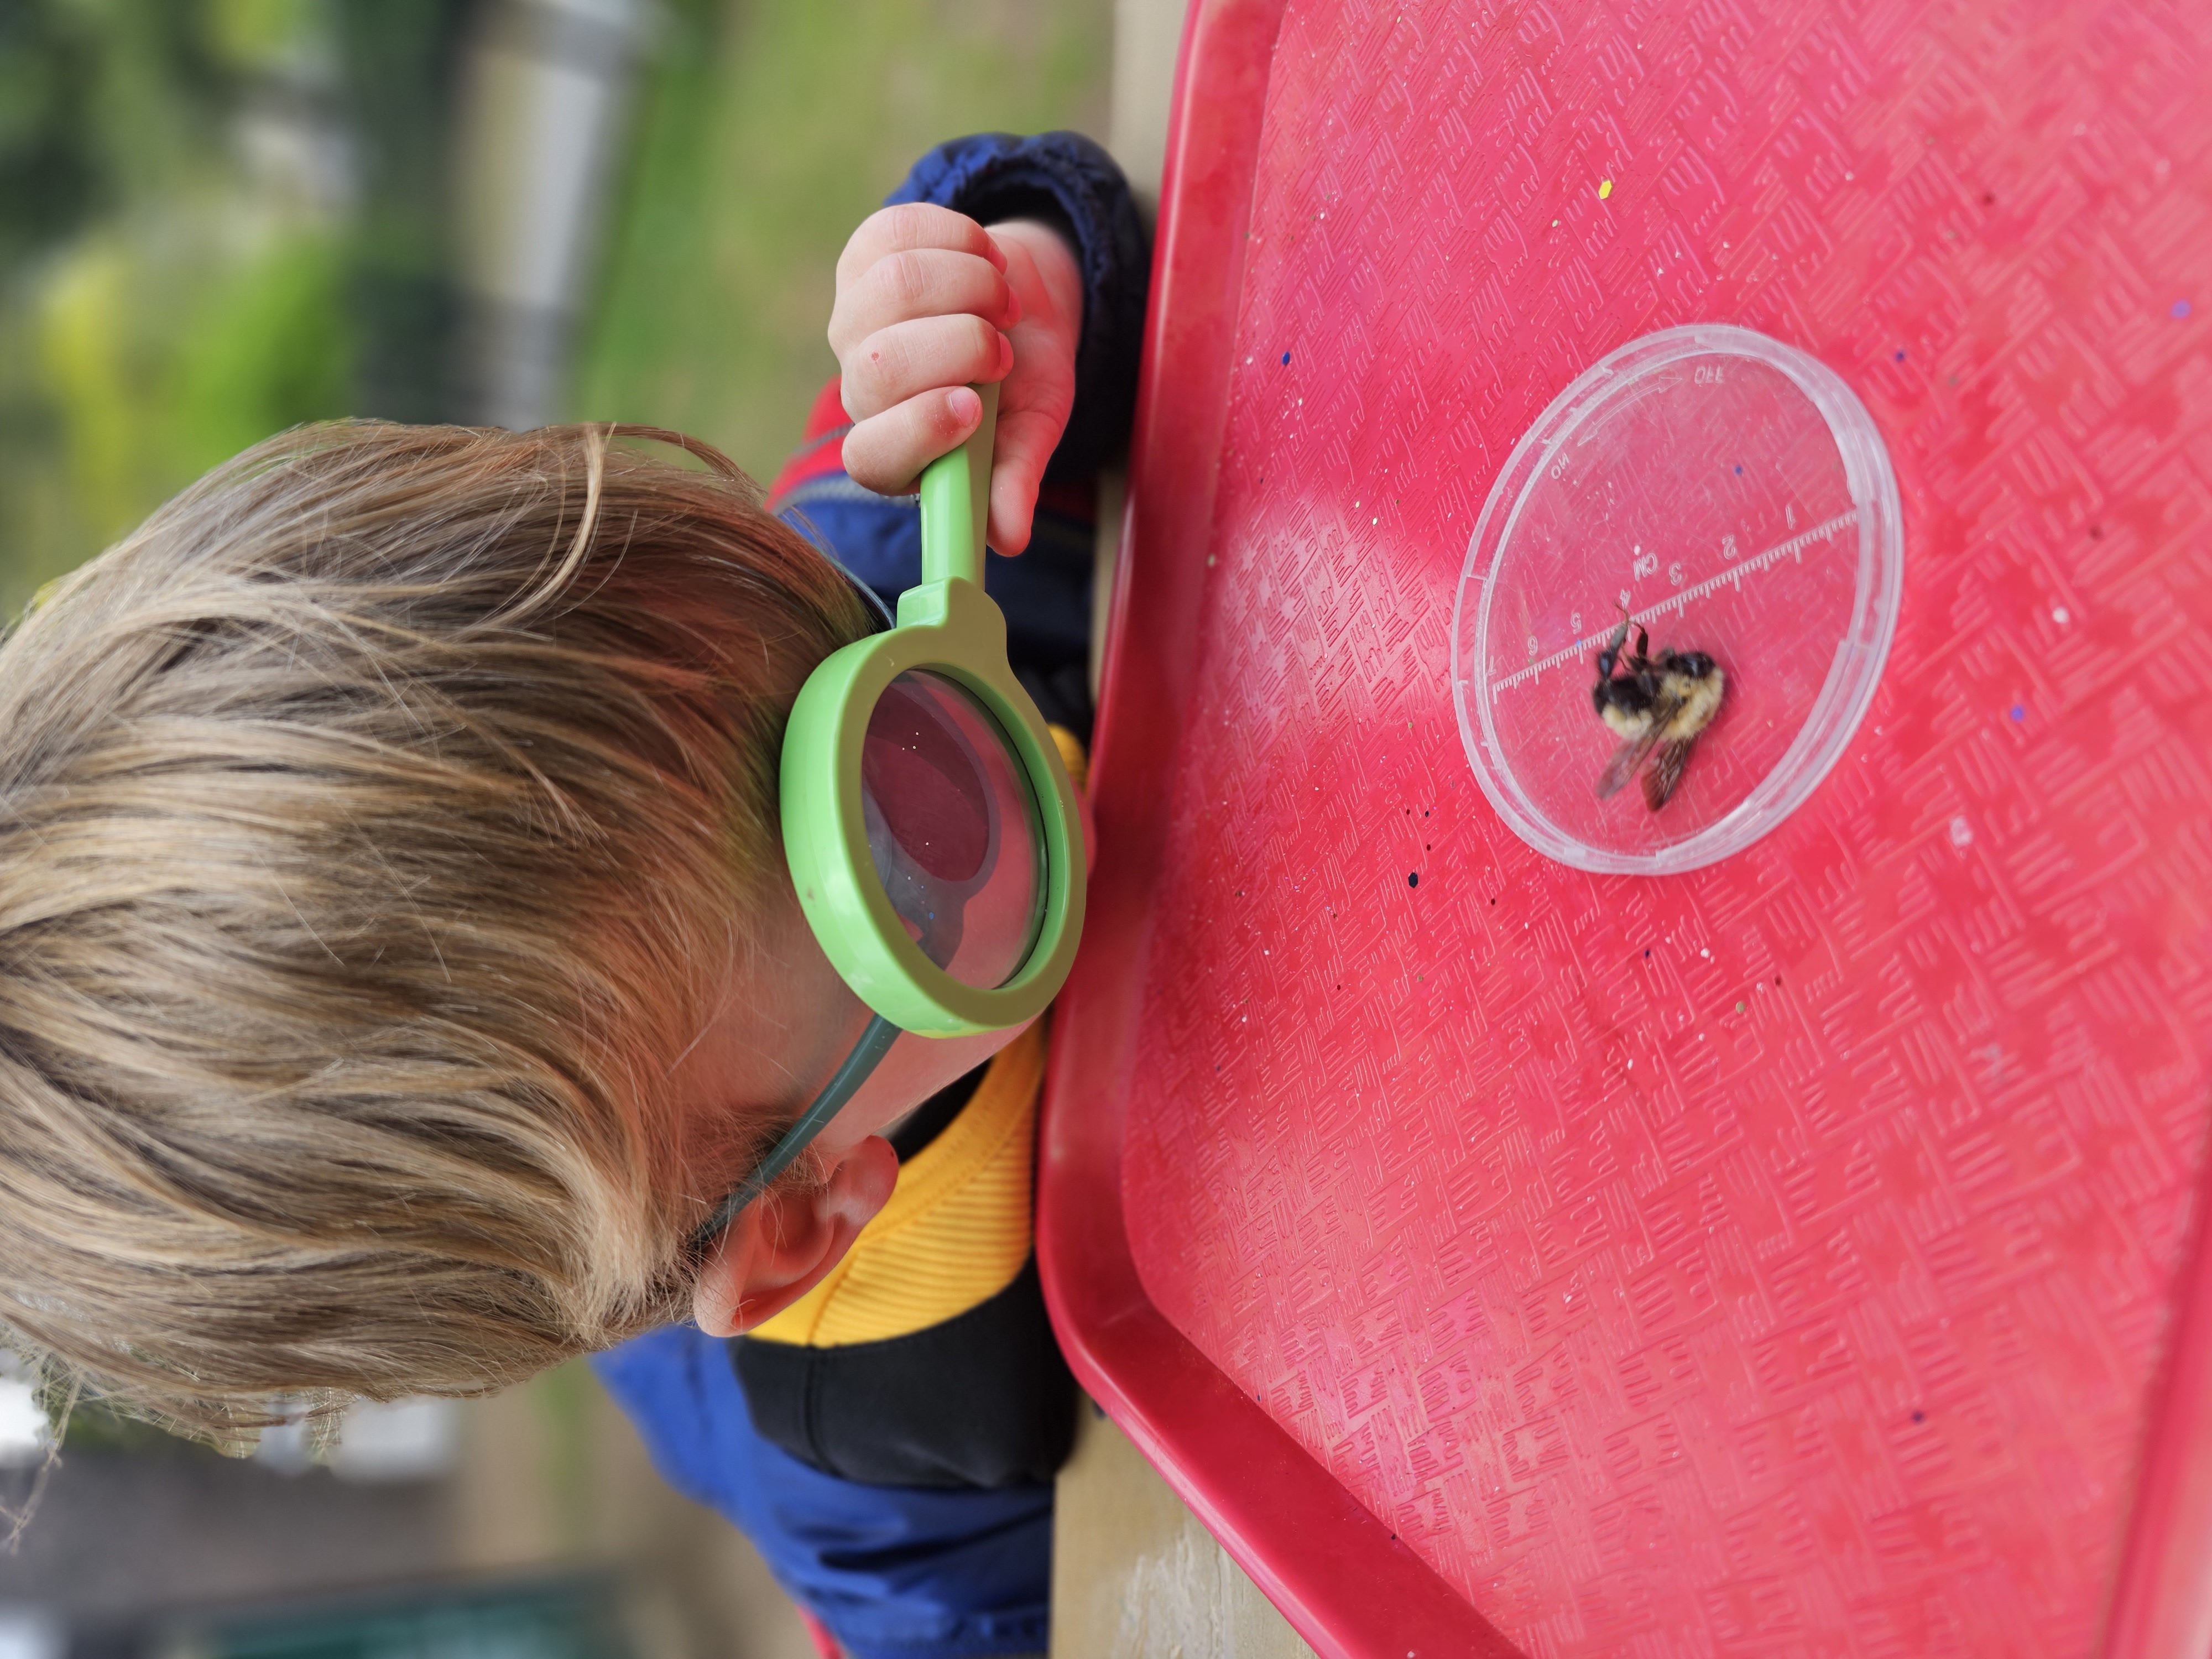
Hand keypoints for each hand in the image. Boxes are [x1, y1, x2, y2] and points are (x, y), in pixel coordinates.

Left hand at [829, 203, 1082, 554]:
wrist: (1024, 308)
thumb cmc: (1024, 384)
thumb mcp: (1031, 433)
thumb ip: (1014, 480)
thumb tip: (1010, 538)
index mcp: (897, 451)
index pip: (874, 455)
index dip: (917, 430)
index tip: (975, 408)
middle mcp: (862, 391)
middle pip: (880, 366)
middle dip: (961, 346)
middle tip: (1003, 347)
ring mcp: (854, 318)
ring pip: (893, 288)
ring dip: (971, 285)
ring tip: (1003, 301)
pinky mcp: (861, 256)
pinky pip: (897, 231)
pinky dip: (959, 235)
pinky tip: (982, 256)